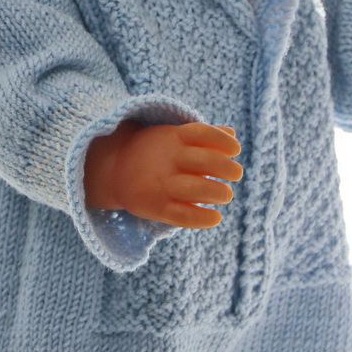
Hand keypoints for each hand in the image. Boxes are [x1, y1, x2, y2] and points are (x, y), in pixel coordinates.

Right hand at [84, 120, 242, 227]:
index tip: (236, 149)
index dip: (222, 140)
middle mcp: (168, 160)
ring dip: (216, 192)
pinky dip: (201, 218)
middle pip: (203, 161)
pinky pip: (181, 215)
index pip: (202, 133)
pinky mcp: (156, 207)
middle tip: (237, 173)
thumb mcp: (173, 137)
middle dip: (226, 167)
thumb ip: (203, 136)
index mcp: (173, 138)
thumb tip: (232, 133)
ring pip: (194, 188)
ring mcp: (161, 184)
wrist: (115, 169)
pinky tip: (215, 217)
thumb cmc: (155, 151)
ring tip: (226, 194)